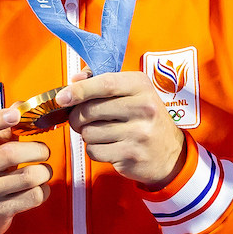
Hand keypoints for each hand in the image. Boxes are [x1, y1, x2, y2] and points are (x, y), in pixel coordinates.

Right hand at [0, 108, 51, 233]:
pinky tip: (38, 187)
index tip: (16, 114)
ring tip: (43, 170)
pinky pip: (34, 196)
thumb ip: (4, 126)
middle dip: (38, 149)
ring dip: (45, 171)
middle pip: (10, 153)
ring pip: (29, 177)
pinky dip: (44, 190)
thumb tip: (22, 105)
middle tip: (44, 151)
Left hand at [58, 71, 186, 189]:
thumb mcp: (134, 93)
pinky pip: (94, 151)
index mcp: (141, 86)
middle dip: (77, 117)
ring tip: (102, 132)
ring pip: (89, 132)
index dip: (79, 90)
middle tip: (82, 119)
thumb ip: (104, 81)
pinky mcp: (130, 154)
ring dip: (88, 134)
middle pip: (90, 110)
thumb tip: (75, 79)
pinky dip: (95, 149)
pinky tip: (109, 145)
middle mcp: (143, 107)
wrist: (170, 153)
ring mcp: (138, 132)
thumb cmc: (146, 120)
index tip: (62, 97)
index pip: (105, 83)